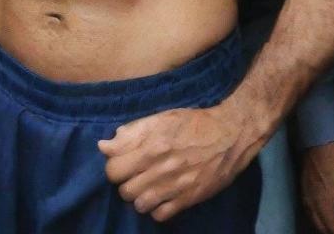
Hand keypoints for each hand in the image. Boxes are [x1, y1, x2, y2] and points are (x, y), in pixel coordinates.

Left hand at [98, 101, 259, 221]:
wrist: (229, 134)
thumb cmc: (192, 122)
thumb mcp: (160, 118)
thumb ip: (131, 132)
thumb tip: (104, 146)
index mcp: (151, 145)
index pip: (113, 168)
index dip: (114, 166)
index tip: (121, 162)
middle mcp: (161, 167)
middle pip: (124, 189)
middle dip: (125, 182)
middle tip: (134, 174)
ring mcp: (176, 185)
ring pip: (139, 204)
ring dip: (138, 197)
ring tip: (146, 187)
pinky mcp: (189, 198)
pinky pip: (161, 215)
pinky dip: (156, 209)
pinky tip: (160, 197)